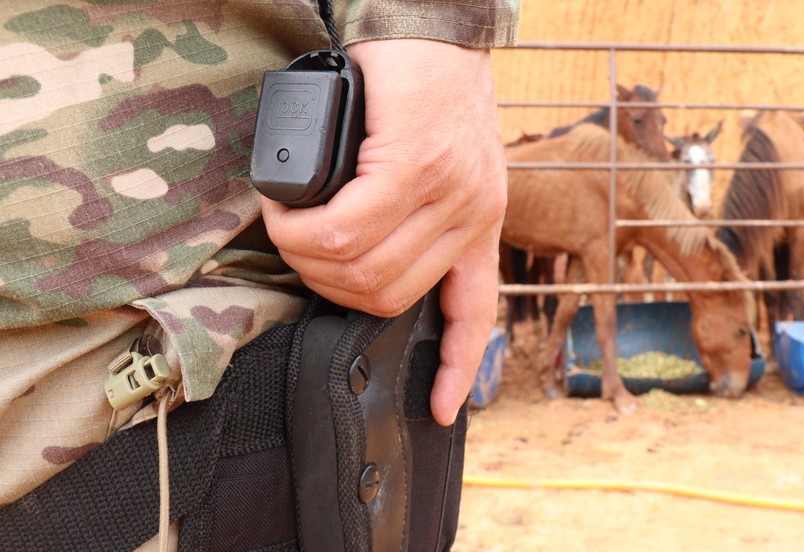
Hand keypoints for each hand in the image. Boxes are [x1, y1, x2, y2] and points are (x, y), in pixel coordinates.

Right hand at [261, 39, 506, 425]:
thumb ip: (417, 214)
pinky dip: (300, 225)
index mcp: (481, 221)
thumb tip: (360, 255)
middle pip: (384, 297)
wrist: (431, 20)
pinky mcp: (411, 163)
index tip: (438, 407)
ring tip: (288, 221)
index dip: (455, 366)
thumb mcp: (444, 160)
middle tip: (300, 247)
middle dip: (325, 285)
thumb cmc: (425, 85)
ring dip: (303, 255)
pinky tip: (286, 204)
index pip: (476, 311)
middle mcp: (472, 213)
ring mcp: (445, 190)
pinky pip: (345, 228)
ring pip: (357, 267)